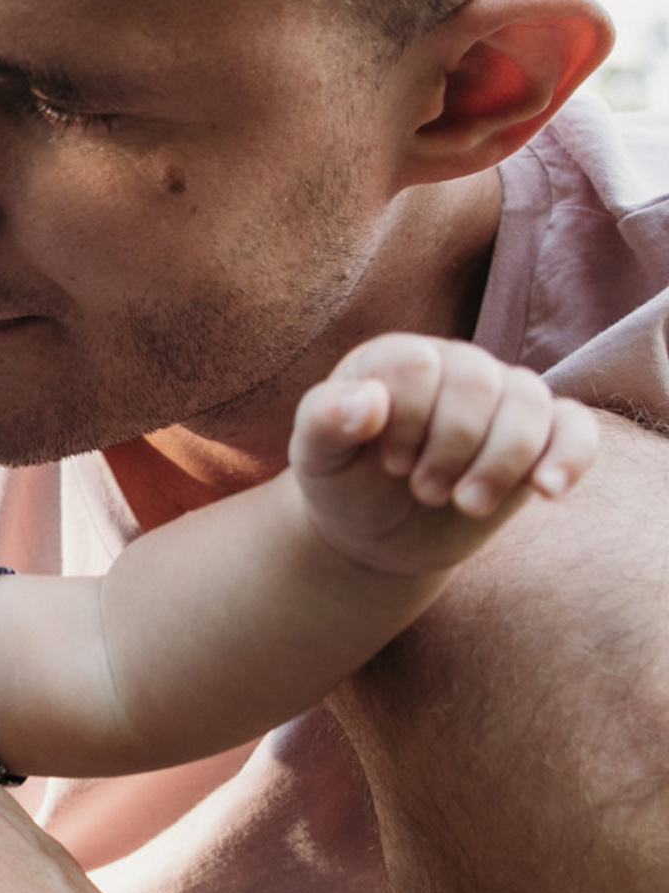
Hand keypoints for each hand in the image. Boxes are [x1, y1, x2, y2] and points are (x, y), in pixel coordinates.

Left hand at [290, 333, 595, 576]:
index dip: (407, 422)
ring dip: (500, 462)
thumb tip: (368, 401)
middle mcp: (455, 366)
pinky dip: (570, 457)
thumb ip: (324, 420)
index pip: (419, 366)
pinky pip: (577, 429)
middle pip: (480, 384)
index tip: (389, 464)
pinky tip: (546, 491)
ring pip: (531, 403)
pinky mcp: (542, 437)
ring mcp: (503, 399)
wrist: (378, 533)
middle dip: (452, 448)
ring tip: (465, 504)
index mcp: (396, 359)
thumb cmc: (343, 484)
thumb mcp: (316, 458)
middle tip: (423, 491)